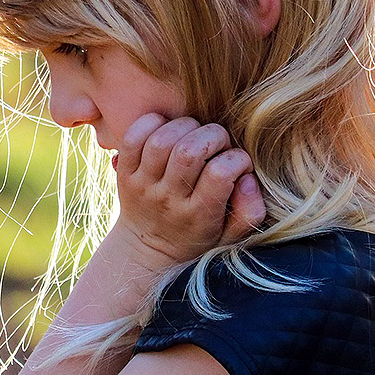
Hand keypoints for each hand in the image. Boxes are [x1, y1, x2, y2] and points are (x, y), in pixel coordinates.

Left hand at [111, 114, 264, 266]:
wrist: (145, 250)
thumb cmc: (196, 237)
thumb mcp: (230, 236)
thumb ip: (250, 211)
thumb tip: (247, 178)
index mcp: (198, 215)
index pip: (220, 173)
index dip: (237, 159)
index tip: (238, 163)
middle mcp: (168, 199)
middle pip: (189, 151)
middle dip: (213, 135)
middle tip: (218, 144)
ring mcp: (143, 185)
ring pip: (162, 140)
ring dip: (185, 126)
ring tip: (194, 135)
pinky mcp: (125, 173)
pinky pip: (133, 138)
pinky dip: (152, 124)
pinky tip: (168, 129)